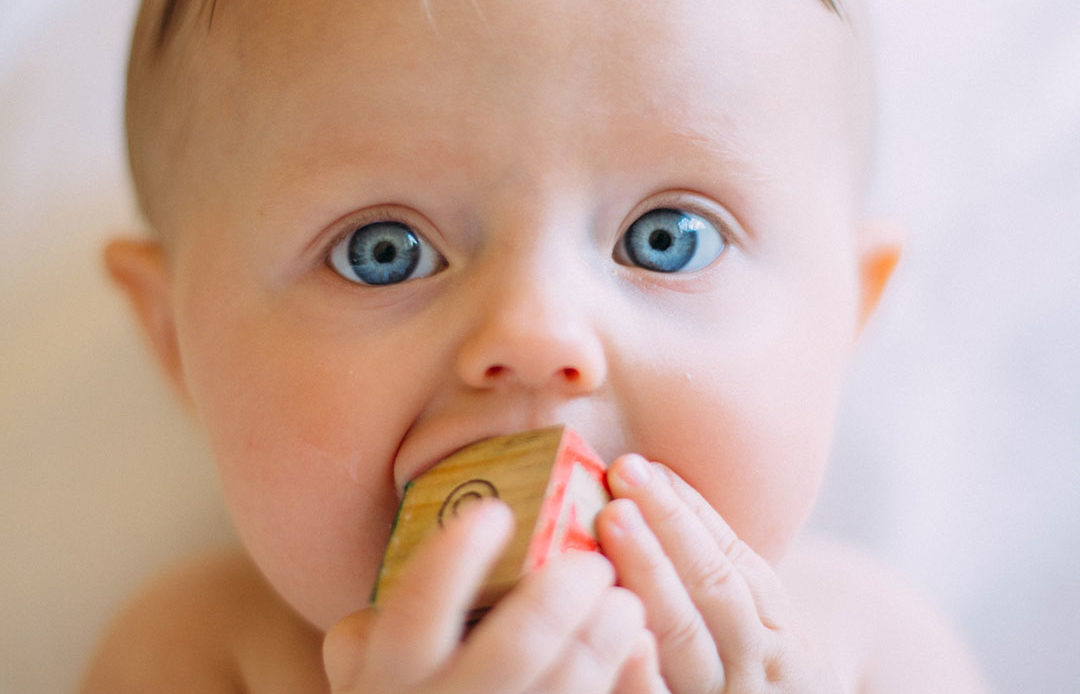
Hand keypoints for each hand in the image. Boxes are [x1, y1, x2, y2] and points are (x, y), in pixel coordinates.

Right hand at [323, 500, 667, 693]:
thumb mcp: (363, 682)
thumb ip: (365, 639)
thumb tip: (389, 580)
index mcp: (390, 679)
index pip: (419, 606)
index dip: (458, 556)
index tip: (494, 513)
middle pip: (516, 647)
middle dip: (564, 592)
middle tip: (592, 561)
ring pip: (568, 687)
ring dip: (604, 638)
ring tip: (624, 601)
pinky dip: (620, 681)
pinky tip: (631, 652)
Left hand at [598, 455, 842, 693]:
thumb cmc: (756, 669)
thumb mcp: (762, 618)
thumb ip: (718, 559)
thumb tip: (652, 476)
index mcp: (778, 634)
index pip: (732, 563)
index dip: (685, 514)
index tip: (642, 466)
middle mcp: (756, 671)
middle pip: (711, 595)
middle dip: (665, 535)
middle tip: (622, 482)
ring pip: (687, 640)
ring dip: (648, 578)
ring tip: (612, 524)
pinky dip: (640, 673)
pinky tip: (619, 636)